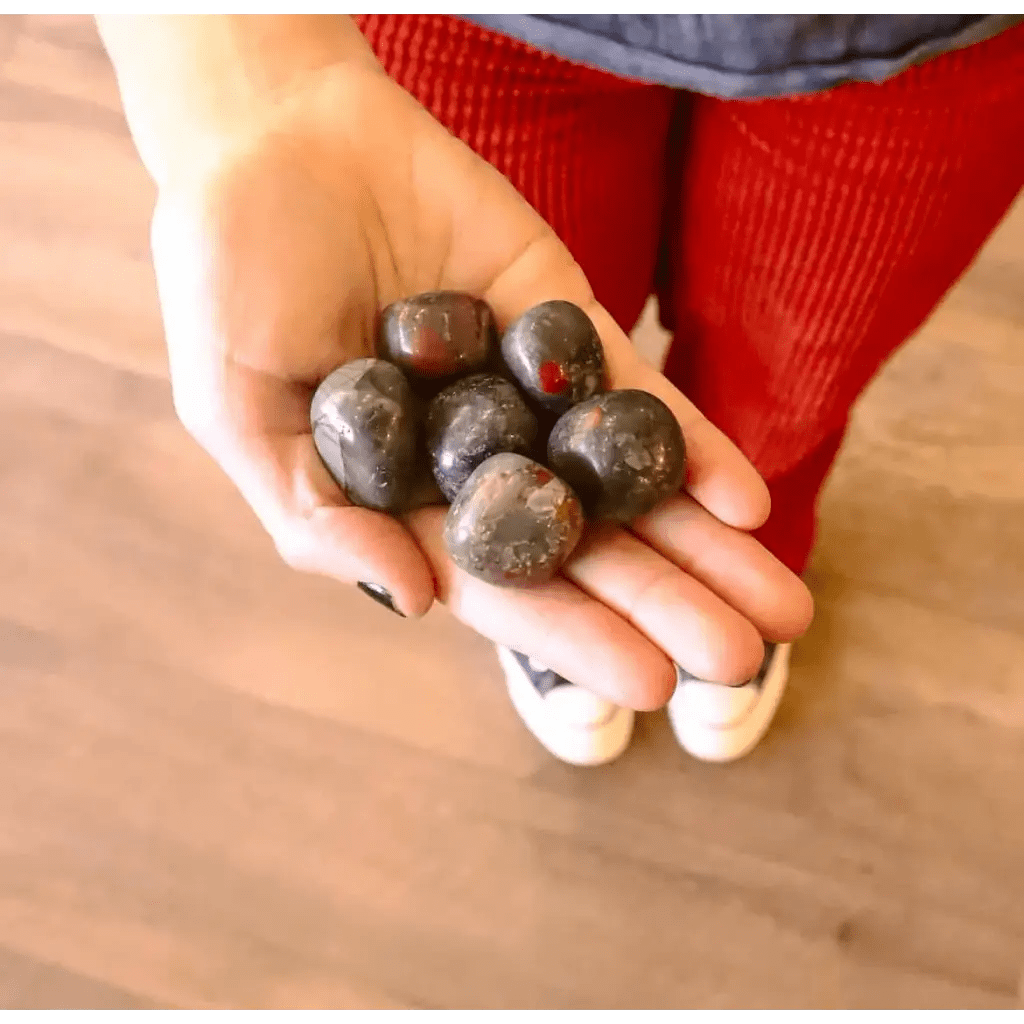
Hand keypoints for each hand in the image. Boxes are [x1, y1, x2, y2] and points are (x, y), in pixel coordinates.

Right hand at [149, 54, 811, 709]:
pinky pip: (634, 388)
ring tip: (782, 607)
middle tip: (742, 664)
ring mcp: (526, 393)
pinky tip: (746, 501)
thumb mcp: (238, 411)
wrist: (273, 137)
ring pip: (625, 482)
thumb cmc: (229, 279)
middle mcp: (475, 459)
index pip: (498, 584)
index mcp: (403, 498)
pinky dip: (688, 443)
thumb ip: (316, 515)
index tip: (648, 684)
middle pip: (583, 548)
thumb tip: (418, 602)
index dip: (570, 634)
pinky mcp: (562, 321)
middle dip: (663, 604)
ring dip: (703, 545)